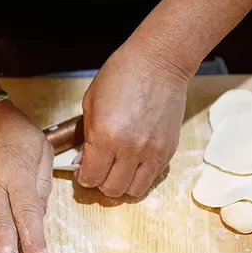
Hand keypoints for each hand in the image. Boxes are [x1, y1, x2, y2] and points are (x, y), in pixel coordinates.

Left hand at [78, 41, 188, 197]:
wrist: (160, 61)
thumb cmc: (123, 74)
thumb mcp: (91, 103)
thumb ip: (87, 136)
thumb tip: (84, 161)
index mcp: (106, 136)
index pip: (91, 177)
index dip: (83, 177)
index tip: (83, 172)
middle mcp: (130, 149)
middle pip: (112, 189)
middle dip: (101, 183)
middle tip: (99, 171)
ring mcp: (152, 152)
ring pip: (133, 191)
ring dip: (122, 185)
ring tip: (117, 171)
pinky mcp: (168, 151)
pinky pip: (152, 179)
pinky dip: (140, 177)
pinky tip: (134, 163)